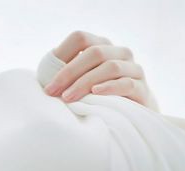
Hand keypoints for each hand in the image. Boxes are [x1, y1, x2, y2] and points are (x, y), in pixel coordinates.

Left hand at [44, 30, 158, 111]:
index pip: (80, 38)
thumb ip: (65, 76)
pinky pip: (127, 83)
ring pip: (110, 67)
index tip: (47, 82)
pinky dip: (109, 88)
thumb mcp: (78, 84)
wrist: (131, 116)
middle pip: (94, 52)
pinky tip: (95, 94)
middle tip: (53, 93)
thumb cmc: (96, 99)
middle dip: (69, 73)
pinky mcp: (142, 88)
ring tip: (69, 98)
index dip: (61, 55)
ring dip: (85, 82)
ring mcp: (133, 69)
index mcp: (100, 46)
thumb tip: (42, 77)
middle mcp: (119, 53)